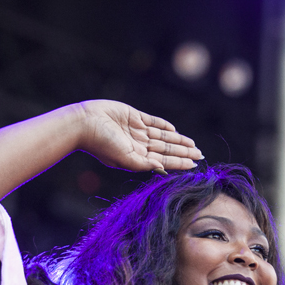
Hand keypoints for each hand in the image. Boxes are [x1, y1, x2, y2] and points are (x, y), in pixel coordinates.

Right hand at [75, 100, 202, 173]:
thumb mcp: (124, 158)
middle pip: (166, 149)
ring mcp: (136, 130)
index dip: (179, 162)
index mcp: (136, 157)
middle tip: (199, 154)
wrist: (85, 123)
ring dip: (177, 140)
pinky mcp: (133, 116)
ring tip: (192, 144)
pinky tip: (174, 129)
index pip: (163, 160)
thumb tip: (162, 168)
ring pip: (163, 136)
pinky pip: (153, 121)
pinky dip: (164, 125)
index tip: (194, 164)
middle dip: (183, 152)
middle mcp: (138, 145)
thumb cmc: (101, 144)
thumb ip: (143, 164)